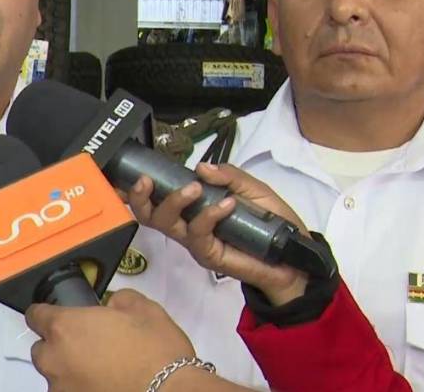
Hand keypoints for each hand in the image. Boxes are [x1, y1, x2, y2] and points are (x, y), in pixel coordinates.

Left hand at [26, 290, 215, 391]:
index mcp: (64, 328)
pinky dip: (80, 388)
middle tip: (87, 345)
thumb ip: (118, 300)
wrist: (171, 391)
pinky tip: (104, 385)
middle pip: (42, 349)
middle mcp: (54, 360)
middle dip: (58, 345)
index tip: (61, 316)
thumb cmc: (155, 347)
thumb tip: (111, 306)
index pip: (35, 315)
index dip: (46, 313)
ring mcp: (62, 389)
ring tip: (99, 370)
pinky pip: (69, 391)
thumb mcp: (143, 308)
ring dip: (69, 370)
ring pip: (55, 375)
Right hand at [128, 162, 308, 304]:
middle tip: (146, 180)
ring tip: (195, 188)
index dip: (137, 189)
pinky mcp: (208, 256)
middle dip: (140, 197)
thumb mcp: (253, 188)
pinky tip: (228, 205)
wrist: (293, 255)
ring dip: (174, 201)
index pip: (157, 198)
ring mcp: (195, 242)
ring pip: (166, 225)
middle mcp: (187, 225)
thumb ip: (229, 176)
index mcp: (193, 207)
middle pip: (149, 215)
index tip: (130, 172)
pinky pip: (198, 235)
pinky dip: (210, 215)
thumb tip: (200, 167)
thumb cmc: (271, 220)